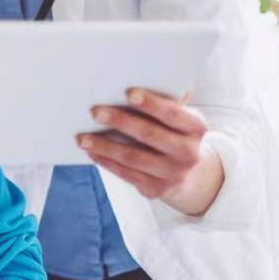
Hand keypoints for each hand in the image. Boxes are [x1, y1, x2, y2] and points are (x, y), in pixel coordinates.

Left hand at [77, 88, 224, 214]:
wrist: (185, 173)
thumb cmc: (172, 134)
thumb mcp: (177, 119)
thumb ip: (162, 105)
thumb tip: (124, 90)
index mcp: (196, 128)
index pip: (172, 113)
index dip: (150, 103)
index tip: (127, 92)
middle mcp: (189, 152)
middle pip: (150, 135)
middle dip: (121, 122)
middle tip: (95, 112)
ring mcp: (173, 173)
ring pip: (133, 157)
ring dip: (104, 146)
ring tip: (82, 137)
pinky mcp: (156, 189)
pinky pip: (126, 173)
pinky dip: (106, 161)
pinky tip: (91, 151)